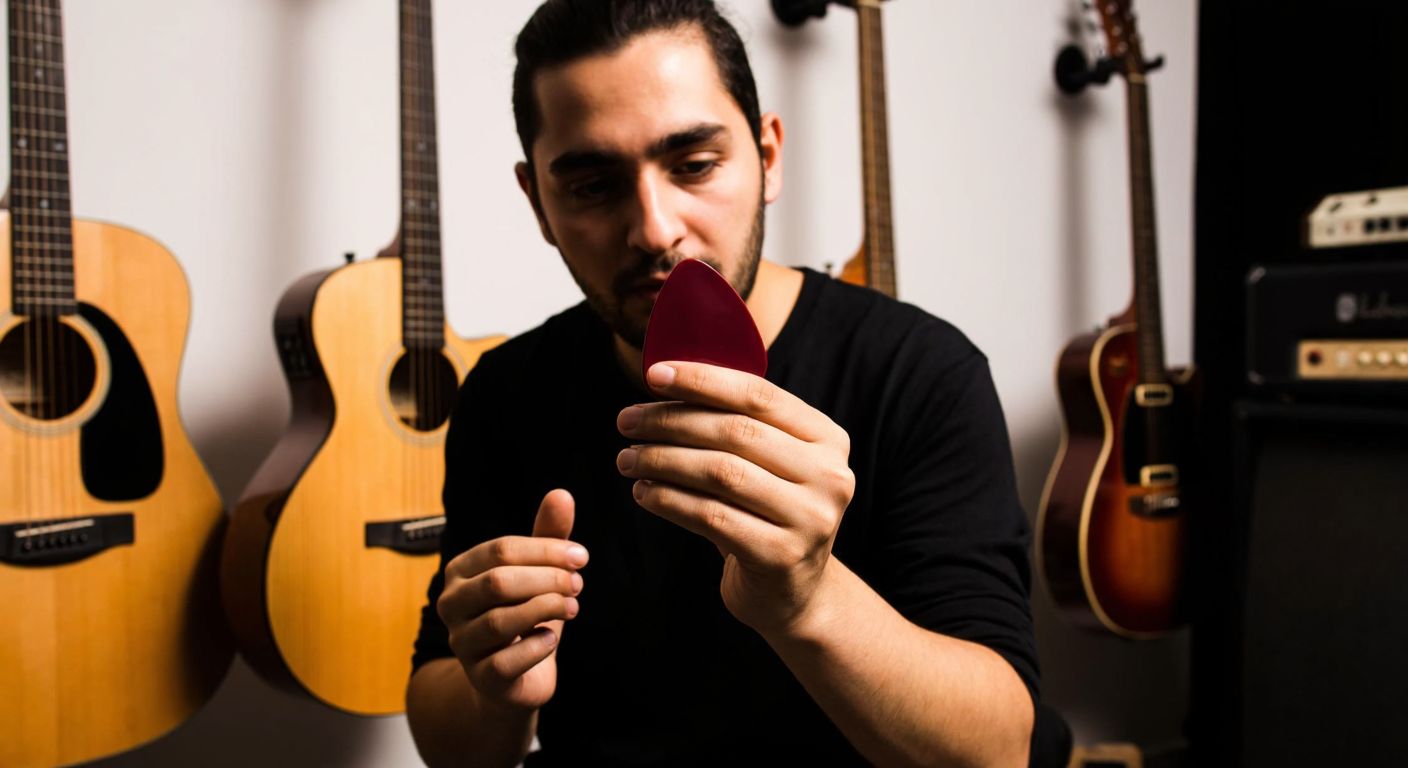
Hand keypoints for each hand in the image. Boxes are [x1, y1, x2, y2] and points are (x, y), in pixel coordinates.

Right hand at [436, 489, 586, 711]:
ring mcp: (461, 643)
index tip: (582, 557)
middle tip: (579, 584)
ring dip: (546, 609)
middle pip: (499, 582)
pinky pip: (507, 660)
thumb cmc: (526, 616)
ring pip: (500, 620)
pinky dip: (537, 646)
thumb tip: (562, 494)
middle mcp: (451, 605)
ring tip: (572, 607)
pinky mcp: (480, 678)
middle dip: (548, 579)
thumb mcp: (538, 574)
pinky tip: (552, 638)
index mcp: (462, 571)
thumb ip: (547, 537)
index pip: (501, 550)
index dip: (546, 550)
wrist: (516, 677)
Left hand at [615, 361, 854, 634]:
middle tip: (626, 422)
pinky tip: (643, 492)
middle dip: (671, 421)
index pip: (759, 395)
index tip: (653, 375)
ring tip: (627, 458)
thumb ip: (736, 423)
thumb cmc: (764, 514)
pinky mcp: (781, 556)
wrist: (791, 593)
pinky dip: (669, 500)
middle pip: (736, 432)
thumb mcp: (766, 464)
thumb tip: (666, 378)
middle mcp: (829, 475)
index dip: (703, 380)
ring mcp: (811, 519)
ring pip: (721, 473)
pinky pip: (711, 517)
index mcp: (827, 439)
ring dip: (663, 460)